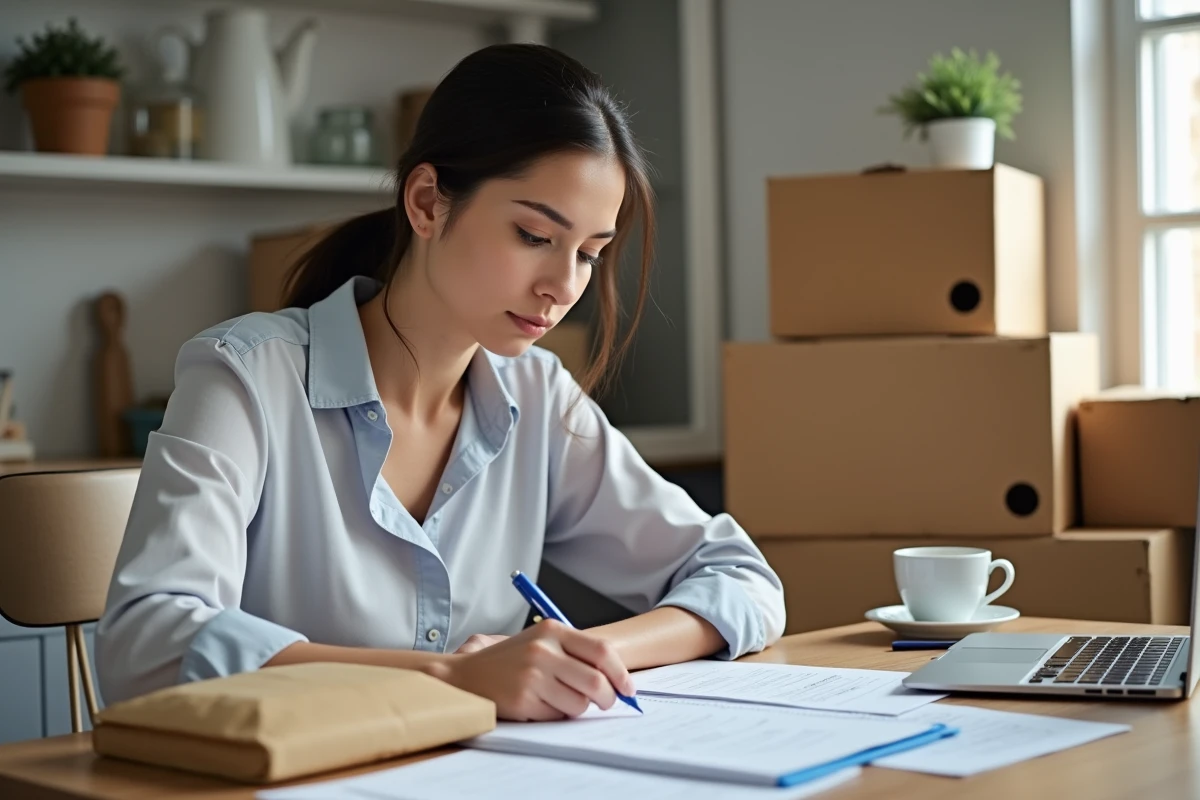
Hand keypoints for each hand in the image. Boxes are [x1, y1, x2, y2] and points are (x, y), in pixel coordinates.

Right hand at [435, 620, 633, 720]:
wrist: (467, 674)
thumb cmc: (511, 659)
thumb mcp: (542, 641)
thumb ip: (576, 652)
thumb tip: (616, 676)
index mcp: (553, 631)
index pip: (602, 651)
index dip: (621, 673)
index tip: (628, 689)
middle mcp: (544, 651)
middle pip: (596, 681)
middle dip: (608, 698)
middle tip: (606, 702)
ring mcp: (533, 675)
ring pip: (580, 703)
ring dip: (578, 707)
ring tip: (561, 699)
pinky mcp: (523, 699)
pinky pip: (558, 716)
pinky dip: (557, 715)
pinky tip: (541, 704)